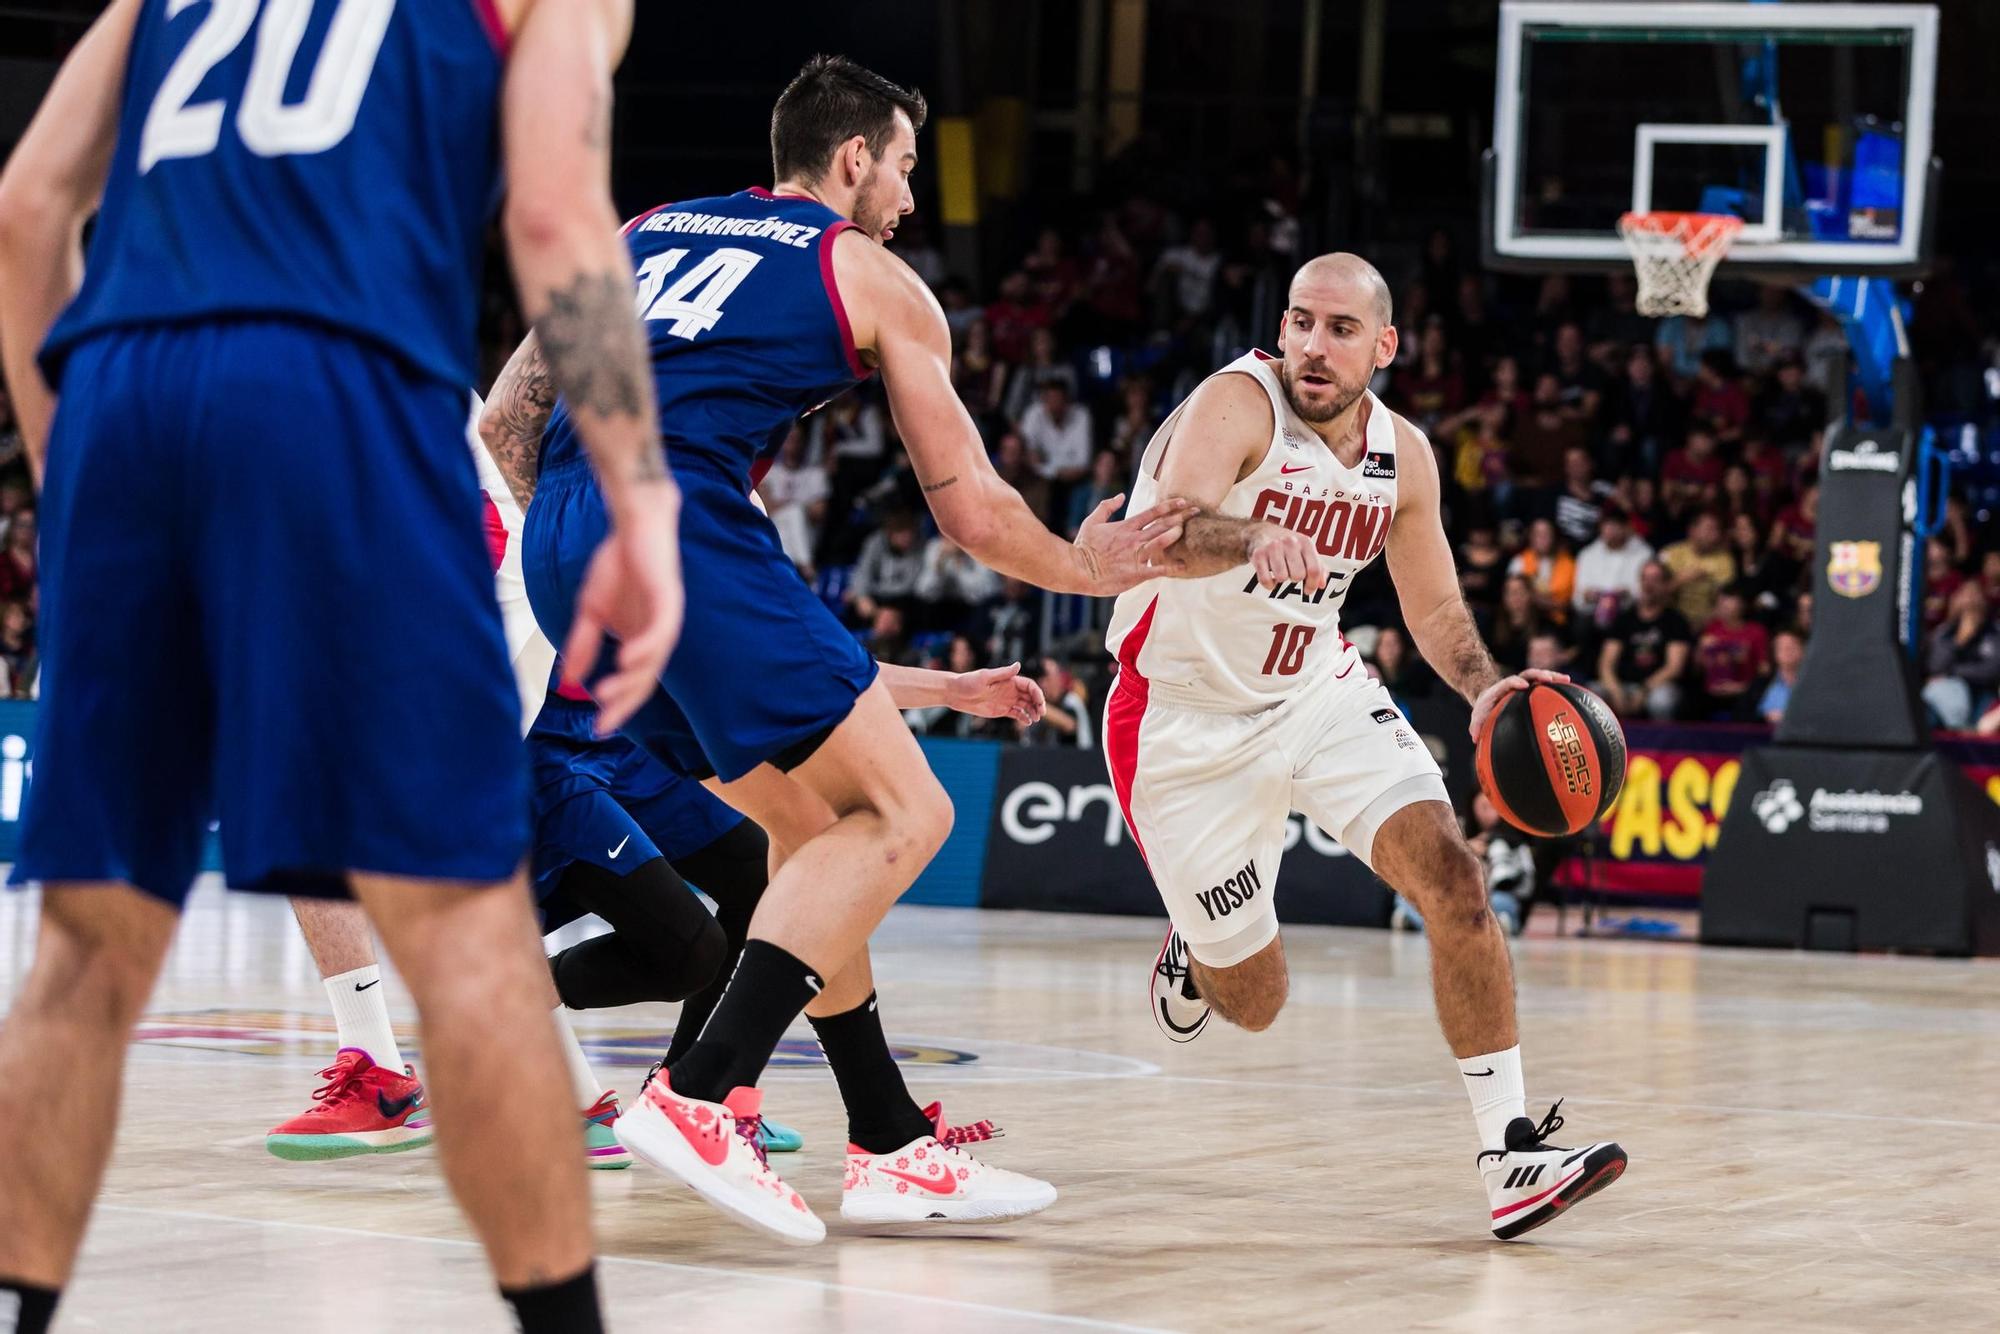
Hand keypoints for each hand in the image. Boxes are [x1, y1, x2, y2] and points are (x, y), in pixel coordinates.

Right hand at [562, 480, 683, 734]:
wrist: (633, 525)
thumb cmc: (616, 566)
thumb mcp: (591, 610)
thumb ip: (583, 643)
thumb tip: (568, 679)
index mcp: (640, 641)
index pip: (632, 683)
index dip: (617, 706)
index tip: (598, 728)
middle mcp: (656, 637)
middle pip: (644, 679)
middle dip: (624, 703)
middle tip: (604, 725)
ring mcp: (665, 619)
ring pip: (653, 660)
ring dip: (631, 680)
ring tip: (607, 695)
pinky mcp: (669, 600)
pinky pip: (662, 631)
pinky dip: (645, 647)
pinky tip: (628, 659)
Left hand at [945, 661, 1045, 723]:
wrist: (955, 693)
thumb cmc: (968, 682)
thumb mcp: (985, 677)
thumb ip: (1003, 673)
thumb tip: (1018, 665)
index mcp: (1009, 680)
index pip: (1029, 685)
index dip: (1037, 693)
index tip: (1039, 702)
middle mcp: (1010, 689)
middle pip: (1030, 696)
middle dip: (1038, 703)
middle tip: (1041, 713)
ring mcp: (1007, 700)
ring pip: (1026, 705)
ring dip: (1033, 711)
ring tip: (1035, 719)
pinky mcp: (1002, 710)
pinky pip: (1017, 713)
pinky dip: (1024, 717)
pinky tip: (1027, 722)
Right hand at [1076, 494, 1194, 592]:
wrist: (1078, 570)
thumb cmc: (1083, 547)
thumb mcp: (1092, 521)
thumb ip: (1107, 507)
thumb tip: (1120, 496)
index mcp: (1126, 527)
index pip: (1153, 512)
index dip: (1170, 506)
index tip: (1185, 502)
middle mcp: (1134, 539)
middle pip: (1162, 525)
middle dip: (1181, 518)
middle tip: (1197, 512)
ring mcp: (1136, 556)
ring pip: (1162, 542)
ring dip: (1176, 535)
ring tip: (1188, 531)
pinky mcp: (1136, 573)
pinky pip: (1158, 569)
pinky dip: (1172, 568)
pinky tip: (1184, 566)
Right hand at [1246, 521, 1325, 592]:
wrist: (1262, 532)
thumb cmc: (1287, 545)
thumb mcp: (1306, 551)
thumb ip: (1318, 567)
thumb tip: (1322, 584)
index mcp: (1305, 542)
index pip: (1314, 570)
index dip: (1312, 584)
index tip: (1308, 589)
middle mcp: (1290, 542)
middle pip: (1298, 575)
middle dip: (1295, 579)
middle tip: (1291, 573)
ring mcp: (1273, 547)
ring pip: (1282, 577)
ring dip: (1281, 579)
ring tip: (1280, 571)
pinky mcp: (1258, 554)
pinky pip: (1266, 580)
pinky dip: (1269, 583)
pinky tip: (1271, 576)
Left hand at [1468, 668, 1570, 739]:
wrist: (1489, 698)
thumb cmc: (1485, 709)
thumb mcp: (1478, 717)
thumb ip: (1476, 725)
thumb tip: (1475, 737)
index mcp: (1501, 689)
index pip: (1508, 682)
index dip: (1515, 682)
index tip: (1524, 685)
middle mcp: (1515, 684)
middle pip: (1527, 675)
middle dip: (1539, 674)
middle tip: (1550, 678)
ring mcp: (1525, 684)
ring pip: (1539, 677)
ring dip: (1552, 676)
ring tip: (1567, 679)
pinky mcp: (1533, 688)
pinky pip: (1546, 685)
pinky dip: (1557, 685)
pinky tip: (1571, 689)